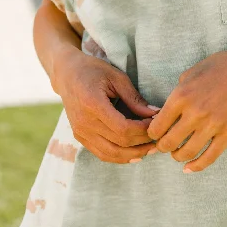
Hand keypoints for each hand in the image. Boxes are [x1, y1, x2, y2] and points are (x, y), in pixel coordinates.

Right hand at [55, 48, 160, 163]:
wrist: (67, 74)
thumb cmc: (93, 70)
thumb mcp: (117, 78)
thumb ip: (135, 99)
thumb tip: (156, 114)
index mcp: (93, 104)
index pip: (123, 128)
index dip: (143, 130)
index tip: (157, 123)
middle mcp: (84, 122)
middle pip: (119, 143)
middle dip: (142, 144)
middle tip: (159, 139)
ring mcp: (80, 132)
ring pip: (110, 154)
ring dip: (133, 155)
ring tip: (150, 149)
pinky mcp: (79, 137)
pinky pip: (101, 153)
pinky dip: (119, 157)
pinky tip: (134, 154)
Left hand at [146, 45, 226, 172]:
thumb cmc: (220, 67)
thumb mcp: (191, 73)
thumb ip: (177, 92)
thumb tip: (165, 113)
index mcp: (181, 95)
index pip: (157, 126)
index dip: (153, 133)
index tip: (156, 134)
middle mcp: (195, 112)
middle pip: (168, 143)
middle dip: (162, 147)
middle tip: (164, 145)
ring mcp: (213, 124)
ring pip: (186, 152)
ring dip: (178, 156)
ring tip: (177, 153)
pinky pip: (209, 158)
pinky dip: (196, 166)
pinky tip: (189, 168)